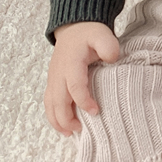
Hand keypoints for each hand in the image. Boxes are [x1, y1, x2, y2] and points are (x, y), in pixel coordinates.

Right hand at [44, 21, 119, 136]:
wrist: (74, 28)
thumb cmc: (89, 34)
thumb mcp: (102, 34)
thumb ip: (108, 45)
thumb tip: (112, 59)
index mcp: (71, 63)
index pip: (74, 86)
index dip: (83, 101)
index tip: (95, 111)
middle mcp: (58, 73)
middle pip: (58, 101)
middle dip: (67, 118)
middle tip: (80, 130)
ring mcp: (53, 78)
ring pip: (50, 104)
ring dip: (57, 121)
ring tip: (70, 133)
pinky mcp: (52, 82)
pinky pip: (49, 102)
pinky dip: (53, 116)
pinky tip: (63, 126)